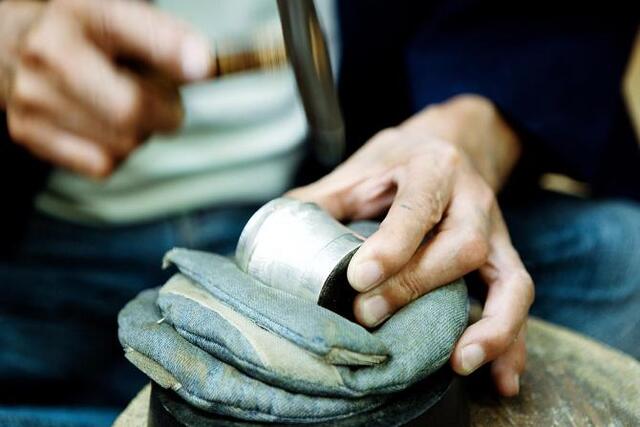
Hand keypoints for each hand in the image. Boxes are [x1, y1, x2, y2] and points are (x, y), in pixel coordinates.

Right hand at [0, 0, 213, 177]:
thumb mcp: (123, 19)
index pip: (130, 31)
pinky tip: (106, 128)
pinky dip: (117, 153)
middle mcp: (49, 53)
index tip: (202, 67)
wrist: (11, 49)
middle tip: (165, 102)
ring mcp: (34, 97)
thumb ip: (165, 38)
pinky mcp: (29, 133)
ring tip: (125, 107)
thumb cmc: (86, 38)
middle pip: (132, 109)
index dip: (171, 51)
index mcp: (80, 13)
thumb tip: (203, 68)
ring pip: (123, 143)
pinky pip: (103, 164)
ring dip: (141, 133)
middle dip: (165, 113)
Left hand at [288, 95, 533, 395]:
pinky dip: (511, 342)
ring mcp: (497, 231)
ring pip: (509, 279)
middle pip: (462, 245)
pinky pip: (518, 301)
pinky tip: (501, 380)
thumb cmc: (400, 160)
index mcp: (433, 167)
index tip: (360, 277)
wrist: (453, 144)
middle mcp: (473, 198)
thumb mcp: (361, 166)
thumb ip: (323, 198)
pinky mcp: (505, 258)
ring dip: (490, 326)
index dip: (393, 243)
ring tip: (460, 363)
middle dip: (417, 286)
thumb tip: (275, 238)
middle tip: (370, 316)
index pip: (418, 205)